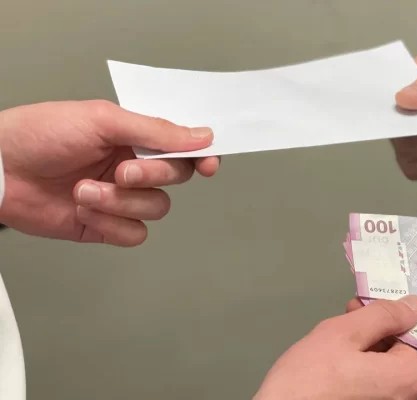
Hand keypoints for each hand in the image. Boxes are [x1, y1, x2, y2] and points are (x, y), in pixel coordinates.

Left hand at [0, 100, 218, 245]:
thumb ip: (156, 130)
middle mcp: (132, 166)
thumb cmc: (39, 135)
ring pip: (155, 208)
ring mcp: (120, 198)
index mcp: (135, 136)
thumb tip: (201, 136)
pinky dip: (109, 224)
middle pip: (175, 178)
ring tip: (85, 191)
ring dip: (121, 202)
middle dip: (151, 176)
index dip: (201, 157)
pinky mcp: (104, 226)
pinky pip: (133, 234)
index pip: (183, 147)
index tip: (208, 165)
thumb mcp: (102, 120)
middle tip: (122, 170)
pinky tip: (83, 209)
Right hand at [254, 296, 416, 399]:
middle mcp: (405, 399)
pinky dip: (360, 365)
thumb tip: (414, 306)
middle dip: (379, 327)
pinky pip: (374, 382)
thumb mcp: (345, 333)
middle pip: (402, 350)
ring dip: (367, 344)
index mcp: (407, 378)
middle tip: (350, 312)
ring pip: (386, 365)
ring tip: (337, 334)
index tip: (370, 302)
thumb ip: (383, 315)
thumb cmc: (309, 378)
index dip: (395, 313)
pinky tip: (335, 357)